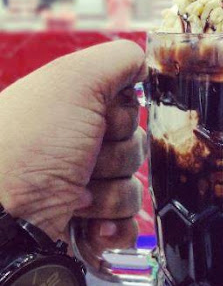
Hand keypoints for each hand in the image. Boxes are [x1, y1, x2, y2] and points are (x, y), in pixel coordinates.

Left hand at [0, 40, 146, 250]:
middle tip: (85, 160)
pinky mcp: (88, 225)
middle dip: (117, 157)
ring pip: (133, 188)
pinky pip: (127, 225)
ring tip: (78, 198)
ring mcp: (83, 187)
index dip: (122, 116)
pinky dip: (115, 227)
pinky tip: (94, 226)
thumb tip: (145, 65)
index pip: (129, 108)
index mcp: (74, 112)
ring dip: (111, 195)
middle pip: (136, 148)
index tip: (101, 120)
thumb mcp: (74, 79)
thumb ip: (118, 59)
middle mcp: (78, 147)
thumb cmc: (33, 144)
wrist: (3, 216)